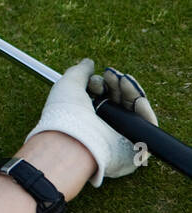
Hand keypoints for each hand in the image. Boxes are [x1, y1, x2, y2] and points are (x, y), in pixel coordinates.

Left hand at [24, 58, 158, 187]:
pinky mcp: (135, 149)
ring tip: (124, 81)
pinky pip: (147, 126)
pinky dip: (145, 110)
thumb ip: (79, 72)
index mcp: (85, 117)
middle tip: (112, 75)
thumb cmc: (65, 113)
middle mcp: (101, 128)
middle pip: (119, 102)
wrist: (73, 140)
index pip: (101, 97)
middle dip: (119, 85)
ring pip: (134, 111)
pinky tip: (138, 99)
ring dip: (132, 92)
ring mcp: (119, 138)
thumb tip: (88, 63)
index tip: (99, 78)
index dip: (102, 84)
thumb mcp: (68, 84)